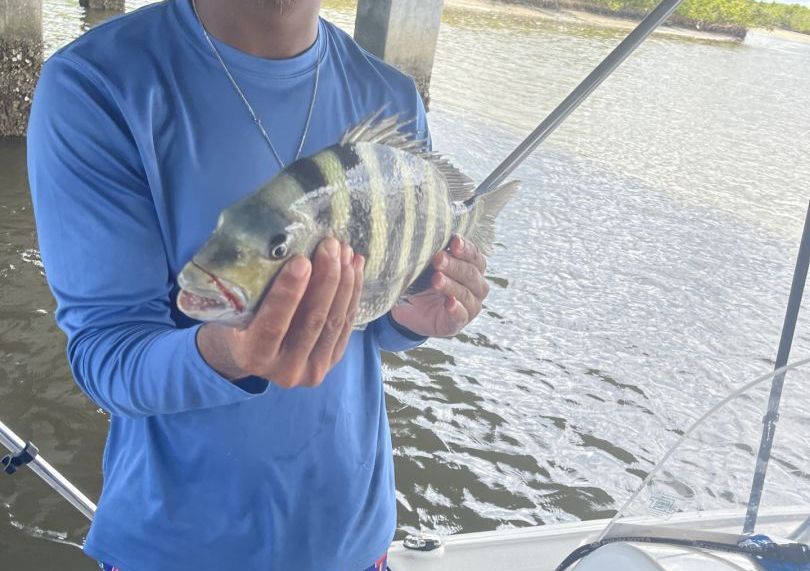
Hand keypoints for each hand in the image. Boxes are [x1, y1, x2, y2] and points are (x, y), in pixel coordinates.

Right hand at [197, 237, 364, 387]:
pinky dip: (353, 294)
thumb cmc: (238, 320)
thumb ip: (252, 290)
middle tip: (331, 245)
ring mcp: (312, 370)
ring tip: (346, 251)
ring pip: (334, 322)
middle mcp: (284, 370)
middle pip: (313, 321)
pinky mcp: (331, 362)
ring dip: (344, 282)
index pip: (273, 324)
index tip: (301, 260)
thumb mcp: (235, 308)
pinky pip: (346, 325)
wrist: (250, 353)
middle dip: (326, 278)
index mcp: (253, 356)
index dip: (289, 293)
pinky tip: (355, 268)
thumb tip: (278, 245)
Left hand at [390, 235, 489, 337]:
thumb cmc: (424, 282)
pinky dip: (456, 309)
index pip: (475, 257)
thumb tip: (426, 236)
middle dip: (455, 265)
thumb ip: (433, 254)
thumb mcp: (427, 266)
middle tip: (438, 258)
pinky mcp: (457, 324)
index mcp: (473, 269)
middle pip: (471, 274)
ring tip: (436, 279)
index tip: (454, 240)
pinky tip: (449, 303)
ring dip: (451, 285)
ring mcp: (470, 307)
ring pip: (466, 294)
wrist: (412, 310)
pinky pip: (461, 316)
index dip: (466, 249)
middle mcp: (477, 287)